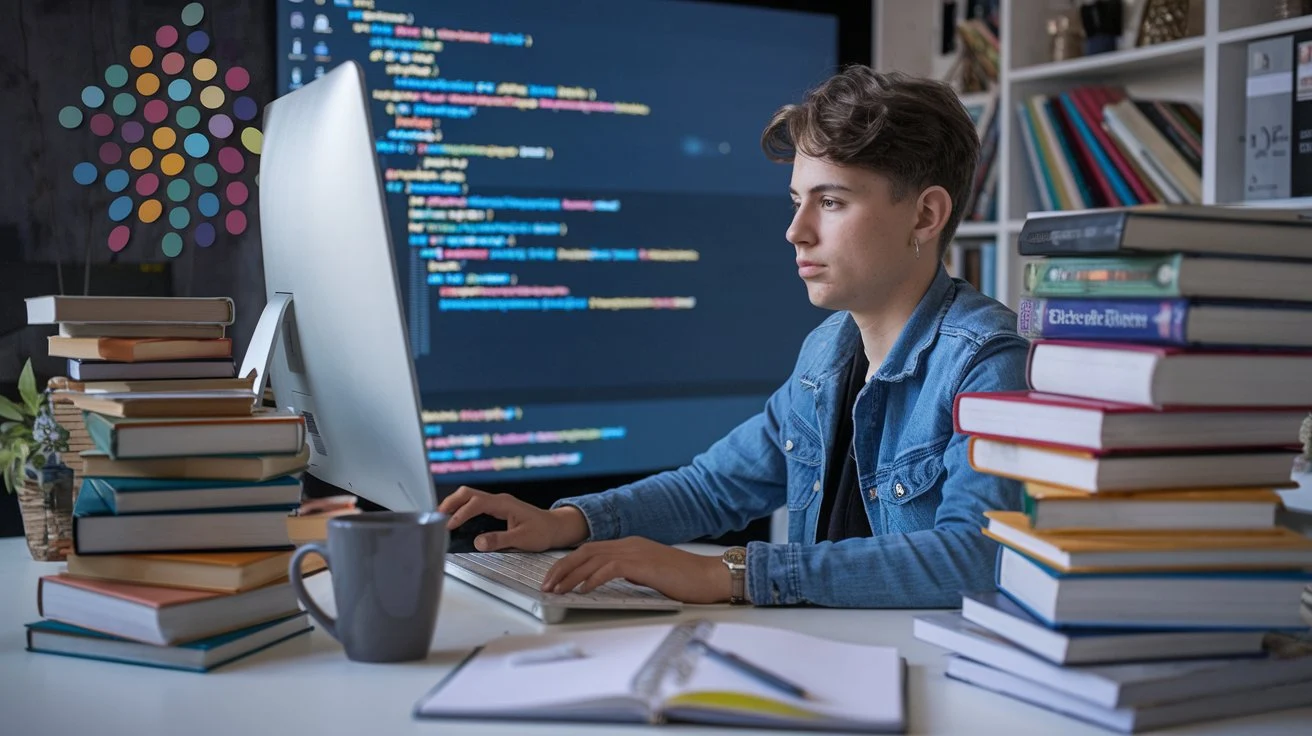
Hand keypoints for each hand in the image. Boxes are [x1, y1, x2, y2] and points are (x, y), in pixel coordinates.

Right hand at [437, 486, 588, 551]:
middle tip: (436, 517)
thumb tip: (478, 542)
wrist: (555, 527)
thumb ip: (499, 540)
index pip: (477, 503)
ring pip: (470, 497)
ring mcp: (497, 503)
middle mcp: (499, 500)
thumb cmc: (542, 531)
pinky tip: (456, 520)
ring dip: (455, 504)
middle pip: (468, 493)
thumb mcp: (522, 539)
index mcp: (504, 504)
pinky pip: (475, 504)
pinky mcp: (497, 509)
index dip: (461, 513)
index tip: (450, 525)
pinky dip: (462, 509)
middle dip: (451, 502)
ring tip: (441, 518)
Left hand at [540, 537, 731, 603]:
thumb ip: (629, 572)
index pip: (590, 550)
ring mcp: (636, 551)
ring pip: (593, 559)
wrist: (708, 576)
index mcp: (630, 545)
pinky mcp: (643, 563)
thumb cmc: (684, 579)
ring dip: (571, 575)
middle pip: (585, 551)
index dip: (568, 563)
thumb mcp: (649, 573)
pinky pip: (610, 569)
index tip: (554, 577)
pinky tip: (583, 590)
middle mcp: (629, 544)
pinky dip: (593, 578)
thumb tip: (608, 579)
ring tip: (557, 589)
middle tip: (546, 584)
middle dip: (561, 568)